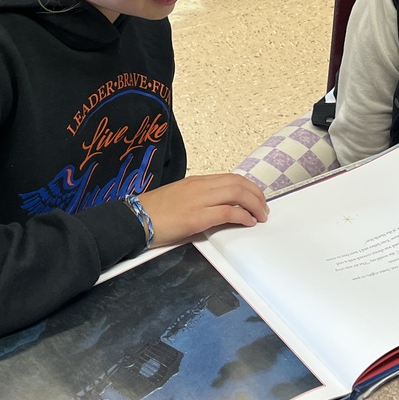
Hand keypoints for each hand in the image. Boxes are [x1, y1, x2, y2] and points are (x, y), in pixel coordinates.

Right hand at [137, 173, 268, 246]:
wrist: (134, 219)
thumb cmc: (153, 211)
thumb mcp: (179, 197)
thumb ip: (198, 198)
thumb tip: (217, 205)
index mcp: (196, 181)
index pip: (231, 178)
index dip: (249, 187)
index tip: (256, 197)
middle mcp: (200, 187)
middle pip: (238, 183)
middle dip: (257, 195)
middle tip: (264, 208)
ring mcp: (198, 201)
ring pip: (237, 194)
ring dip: (254, 205)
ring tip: (261, 216)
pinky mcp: (196, 217)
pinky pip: (227, 212)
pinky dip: (243, 216)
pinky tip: (249, 222)